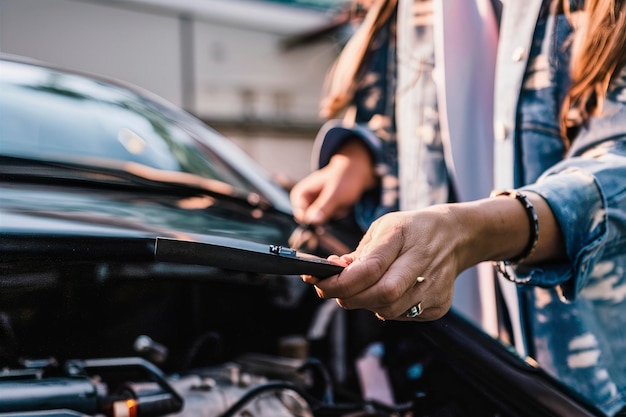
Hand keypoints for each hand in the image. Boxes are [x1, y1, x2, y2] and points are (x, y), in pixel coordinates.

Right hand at [290, 140, 375, 225]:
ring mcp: (317, 204)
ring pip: (324, 220)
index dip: (312, 218)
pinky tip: (344, 202)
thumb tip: (312, 220)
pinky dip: (340, 212)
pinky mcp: (327, 208)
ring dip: (336, 213)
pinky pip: (332, 218)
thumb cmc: (344, 177)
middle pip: (313, 220)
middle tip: (337, 204)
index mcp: (302, 193)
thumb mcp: (335, 193)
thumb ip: (323, 207)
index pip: (300, 214)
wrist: (357, 170)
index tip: (324, 214)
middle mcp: (307, 200)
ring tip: (342, 200)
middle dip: (327, 215)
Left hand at [307, 205, 466, 320]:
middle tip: (335, 292)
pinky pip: (403, 315)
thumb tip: (333, 272)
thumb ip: (359, 253)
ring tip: (363, 290)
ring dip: (367, 304)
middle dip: (350, 297)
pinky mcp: (440, 305)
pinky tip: (388, 293)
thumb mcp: (383, 227)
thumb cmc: (412, 230)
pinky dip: (387, 308)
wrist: (456, 236)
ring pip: (389, 310)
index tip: (320, 283)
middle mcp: (421, 261)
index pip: (369, 268)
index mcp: (402, 235)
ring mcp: (434, 286)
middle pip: (380, 294)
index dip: (341, 282)